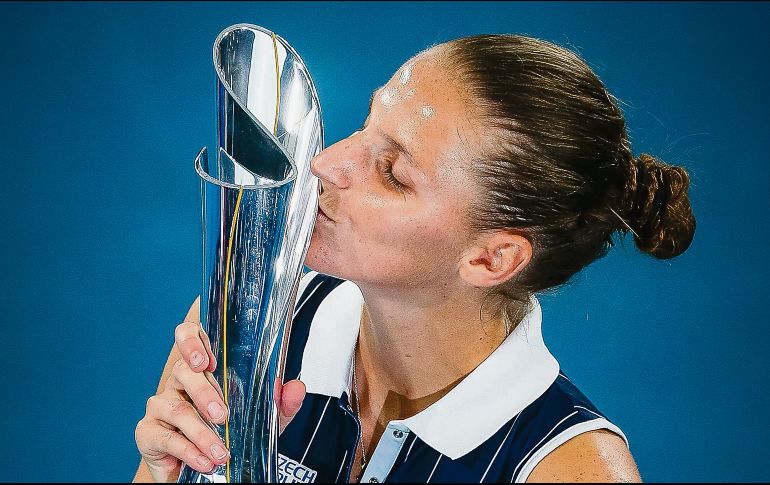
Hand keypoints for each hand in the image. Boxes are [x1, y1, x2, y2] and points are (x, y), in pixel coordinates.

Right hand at [134, 305, 304, 482]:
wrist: (205, 468)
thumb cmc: (228, 433)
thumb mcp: (260, 418)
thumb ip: (279, 402)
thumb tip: (296, 387)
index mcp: (202, 369)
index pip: (190, 338)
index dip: (192, 341)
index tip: (206, 360)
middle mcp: (178, 382)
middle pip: (183, 372)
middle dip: (204, 392)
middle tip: (222, 414)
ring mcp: (160, 405)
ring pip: (177, 408)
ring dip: (201, 432)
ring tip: (221, 450)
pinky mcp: (148, 431)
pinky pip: (167, 437)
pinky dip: (189, 450)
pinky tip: (205, 460)